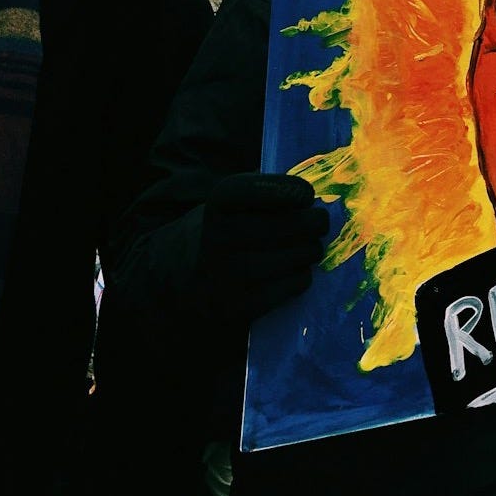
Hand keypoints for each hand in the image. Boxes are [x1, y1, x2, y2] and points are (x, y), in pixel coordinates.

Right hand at [199, 173, 328, 322]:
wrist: (177, 278)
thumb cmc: (220, 231)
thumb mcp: (228, 204)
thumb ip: (262, 193)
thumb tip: (315, 191)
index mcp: (216, 205)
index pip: (256, 190)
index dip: (288, 189)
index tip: (306, 194)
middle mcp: (218, 238)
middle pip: (290, 226)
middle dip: (314, 222)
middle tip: (319, 222)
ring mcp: (228, 275)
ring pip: (297, 257)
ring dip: (311, 250)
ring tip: (307, 246)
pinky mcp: (239, 306)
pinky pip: (293, 285)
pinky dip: (301, 276)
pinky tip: (294, 270)